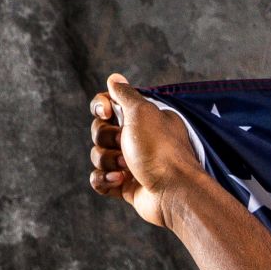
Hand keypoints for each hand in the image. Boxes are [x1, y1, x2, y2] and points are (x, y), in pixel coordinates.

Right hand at [87, 72, 203, 230]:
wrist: (173, 191)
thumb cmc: (160, 149)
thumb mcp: (143, 112)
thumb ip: (126, 94)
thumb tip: (115, 78)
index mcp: (143, 120)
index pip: (108, 106)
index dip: (101, 108)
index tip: (106, 113)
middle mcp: (137, 140)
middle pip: (99, 131)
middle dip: (106, 139)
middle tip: (124, 145)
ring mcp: (131, 164)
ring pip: (97, 155)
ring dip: (108, 161)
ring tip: (129, 168)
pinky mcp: (125, 185)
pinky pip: (98, 179)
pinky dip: (105, 180)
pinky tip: (120, 182)